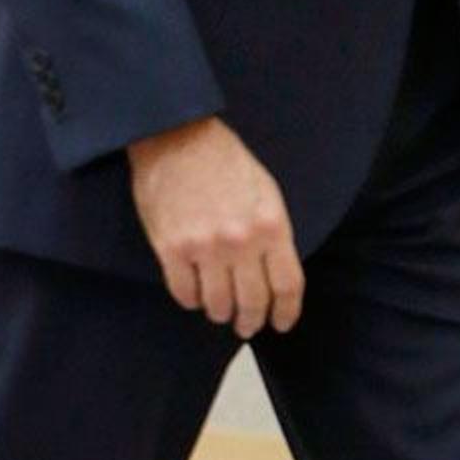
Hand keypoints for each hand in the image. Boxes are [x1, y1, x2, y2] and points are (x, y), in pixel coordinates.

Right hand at [127, 116, 303, 339]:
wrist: (175, 135)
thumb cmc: (223, 159)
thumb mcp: (265, 190)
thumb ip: (273, 232)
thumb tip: (274, 273)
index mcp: (270, 224)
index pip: (287, 286)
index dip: (286, 312)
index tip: (280, 322)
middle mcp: (241, 241)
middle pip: (253, 303)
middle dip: (251, 321)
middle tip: (245, 325)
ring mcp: (205, 247)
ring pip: (218, 305)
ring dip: (219, 313)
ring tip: (218, 310)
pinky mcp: (171, 249)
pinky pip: (184, 293)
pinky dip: (191, 300)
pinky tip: (193, 293)